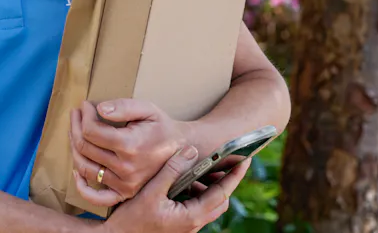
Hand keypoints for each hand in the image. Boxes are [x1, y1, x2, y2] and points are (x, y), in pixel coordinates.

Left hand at [70, 99, 188, 205]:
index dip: (84, 116)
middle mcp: (125, 168)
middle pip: (85, 147)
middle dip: (76, 127)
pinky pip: (96, 197)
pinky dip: (82, 186)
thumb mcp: (148, 109)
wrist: (181, 150)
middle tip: (77, 115)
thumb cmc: (162, 127)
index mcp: (130, 145)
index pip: (91, 131)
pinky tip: (76, 170)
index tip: (85, 105)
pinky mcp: (124, 193)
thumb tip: (99, 109)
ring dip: (74, 148)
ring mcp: (124, 184)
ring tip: (76, 132)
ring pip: (85, 167)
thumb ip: (124, 106)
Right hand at [99, 144, 250, 232]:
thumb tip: (190, 152)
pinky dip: (198, 193)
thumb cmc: (132, 219)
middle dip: (227, 181)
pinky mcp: (180, 224)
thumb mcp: (152, 191)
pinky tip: (185, 181)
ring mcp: (187, 225)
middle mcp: (194, 223)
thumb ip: (172, 171)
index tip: (245, 159)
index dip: (235, 175)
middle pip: (220, 200)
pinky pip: (197, 207)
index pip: (222, 193)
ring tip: (206, 168)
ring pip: (209, 204)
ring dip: (211, 187)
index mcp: (192, 216)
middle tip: (229, 161)